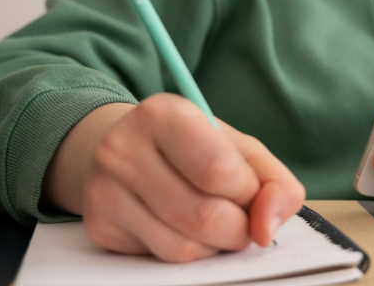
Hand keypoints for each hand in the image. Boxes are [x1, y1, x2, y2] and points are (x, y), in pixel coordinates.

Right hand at [46, 94, 305, 261]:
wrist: (126, 150)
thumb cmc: (193, 148)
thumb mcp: (240, 149)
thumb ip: (274, 183)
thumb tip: (267, 228)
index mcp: (164, 114)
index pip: (219, 170)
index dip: (248, 192)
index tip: (248, 189)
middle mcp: (123, 149)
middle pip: (204, 216)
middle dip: (238, 227)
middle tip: (238, 215)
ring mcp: (104, 190)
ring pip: (184, 248)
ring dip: (214, 245)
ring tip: (210, 218)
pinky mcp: (99, 226)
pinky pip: (162, 259)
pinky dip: (187, 251)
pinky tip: (180, 226)